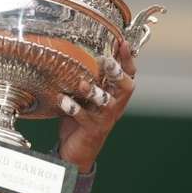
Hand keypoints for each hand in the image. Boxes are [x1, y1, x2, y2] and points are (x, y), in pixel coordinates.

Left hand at [57, 40, 136, 172]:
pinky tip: (62, 100)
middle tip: (106, 61)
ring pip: (106, 103)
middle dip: (116, 73)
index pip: (128, 74)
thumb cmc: (82, 117)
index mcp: (115, 94)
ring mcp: (105, 117)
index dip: (127, 59)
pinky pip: (84, 117)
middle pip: (125, 87)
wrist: (78, 150)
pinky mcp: (92, 129)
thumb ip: (87, 77)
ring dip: (94, 92)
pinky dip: (73, 108)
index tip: (123, 42)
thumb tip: (76, 51)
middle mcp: (115, 105)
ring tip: (82, 84)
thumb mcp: (86, 95)